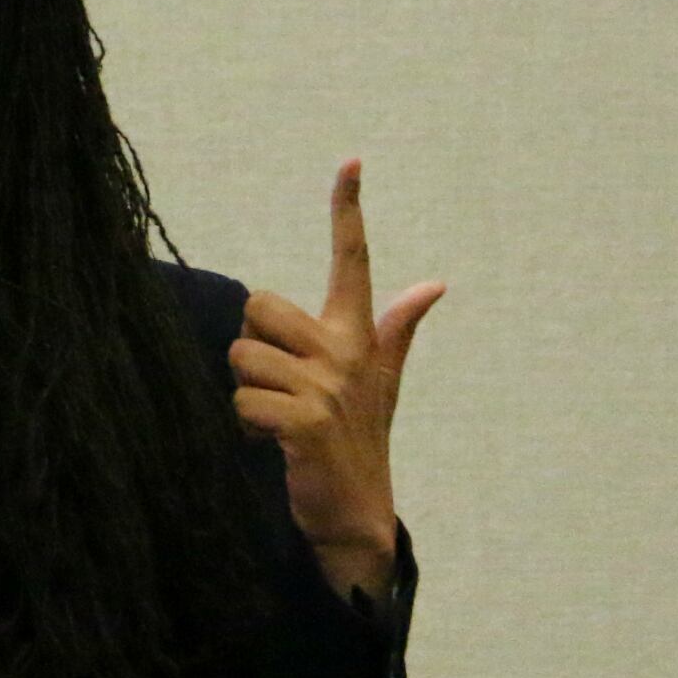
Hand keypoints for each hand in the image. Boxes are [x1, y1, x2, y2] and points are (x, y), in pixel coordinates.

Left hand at [234, 160, 444, 604]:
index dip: (348, 209)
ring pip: (243, 357)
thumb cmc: (360, 443)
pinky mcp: (306, 425)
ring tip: (274, 419)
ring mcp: (328, 390)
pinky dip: (246, 426)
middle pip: (259, 308)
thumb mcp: (381, 382)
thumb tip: (434, 285)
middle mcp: (346, 356)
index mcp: (359, 338)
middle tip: (277, 386)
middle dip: (252, 349)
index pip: (353, 261)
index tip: (350, 161)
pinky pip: (244, 400)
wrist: (356, 516)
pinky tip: (271, 443)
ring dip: (245, 394)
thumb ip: (399, 329)